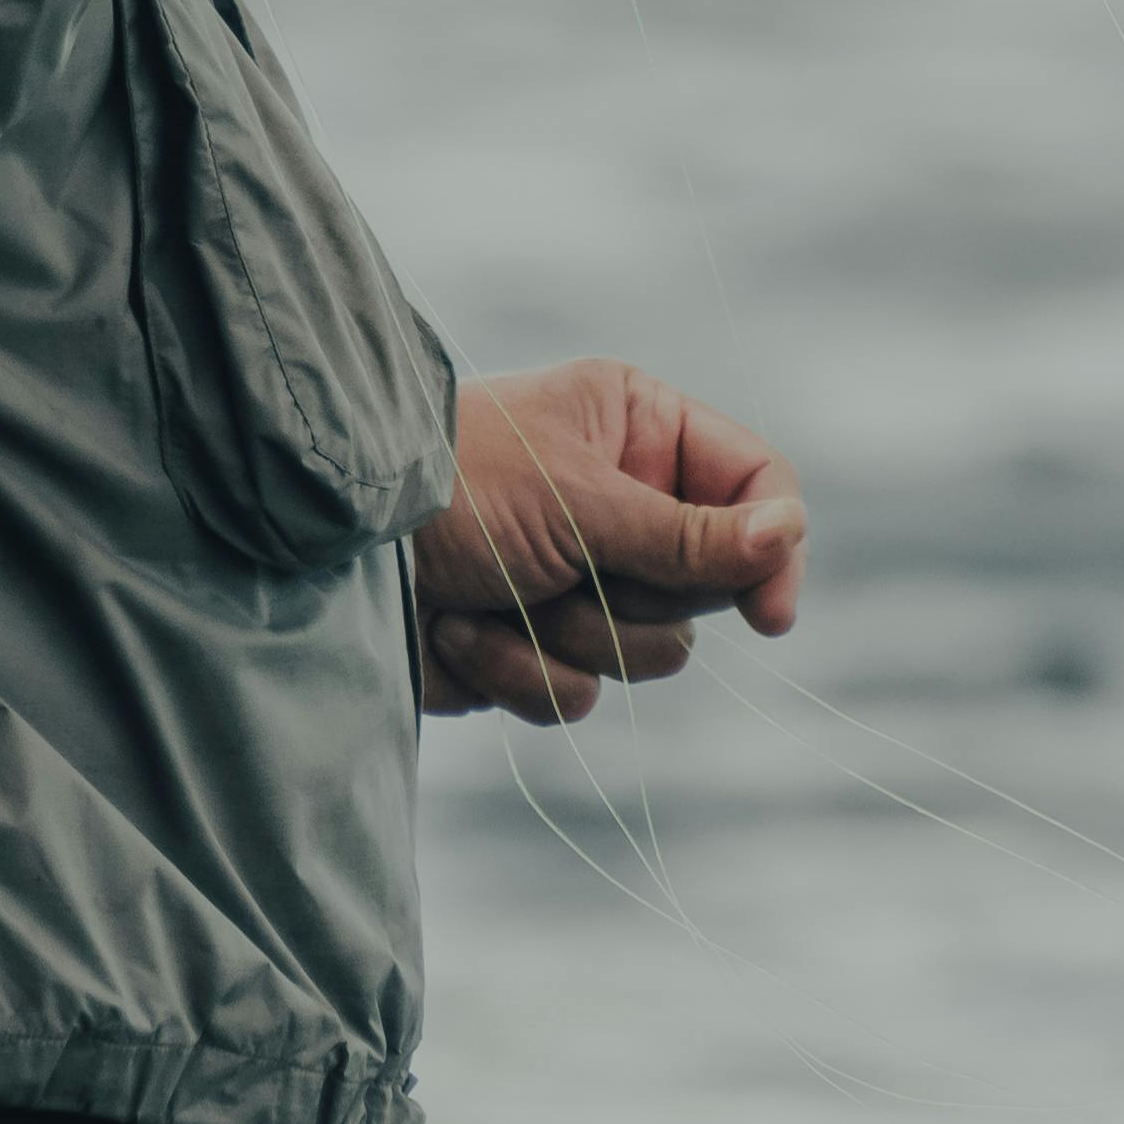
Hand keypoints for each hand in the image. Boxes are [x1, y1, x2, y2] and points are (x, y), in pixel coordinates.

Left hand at [412, 357, 805, 724]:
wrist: (334, 554)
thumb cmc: (453, 488)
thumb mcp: (577, 501)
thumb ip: (685, 532)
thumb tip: (788, 536)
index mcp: (637, 428)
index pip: (751, 482)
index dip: (773, 545)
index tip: (770, 614)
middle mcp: (620, 501)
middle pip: (708, 583)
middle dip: (637, 593)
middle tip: (573, 565)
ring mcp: (581, 578)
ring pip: (651, 654)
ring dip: (573, 634)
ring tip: (503, 594)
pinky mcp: (538, 645)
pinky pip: (580, 695)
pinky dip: (520, 670)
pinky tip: (462, 631)